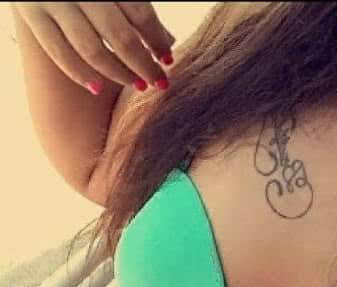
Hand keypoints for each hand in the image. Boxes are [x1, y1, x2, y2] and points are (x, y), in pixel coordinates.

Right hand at [11, 2, 175, 92]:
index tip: (168, 60)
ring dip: (119, 73)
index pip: (140, 14)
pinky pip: (58, 52)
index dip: (157, 41)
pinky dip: (79, 73)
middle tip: (160, 82)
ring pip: (92, 50)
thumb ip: (135, 7)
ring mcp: (52, 1)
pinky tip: (98, 88)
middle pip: (121, 37)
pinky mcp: (30, 14)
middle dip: (144, 64)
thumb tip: (168, 41)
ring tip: (138, 85)